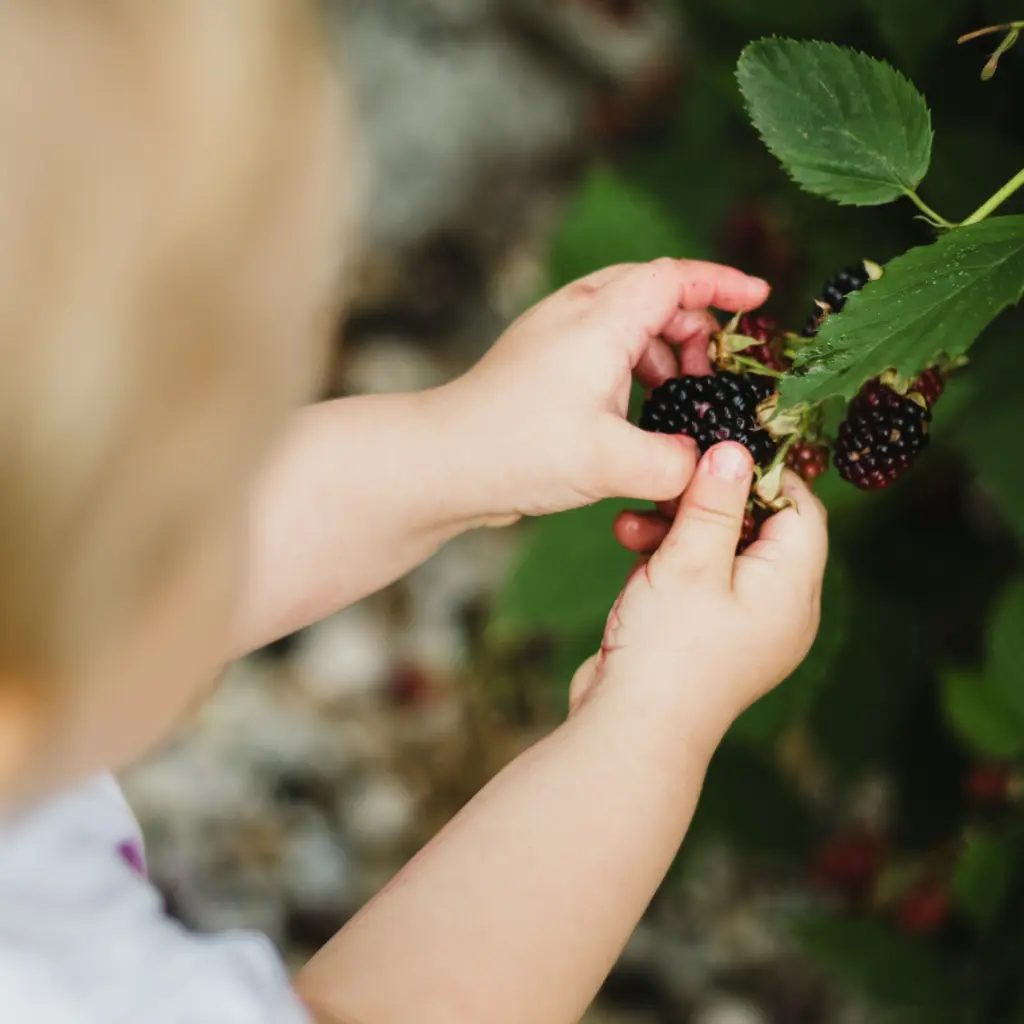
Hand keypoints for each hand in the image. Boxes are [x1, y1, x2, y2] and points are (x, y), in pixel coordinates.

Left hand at [435, 259, 769, 521]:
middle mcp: (576, 313)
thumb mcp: (613, 463)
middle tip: (716, 378)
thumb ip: (676, 463)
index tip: (760, 299)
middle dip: (696, 329)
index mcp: (600, 319)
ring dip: (664, 355)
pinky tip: (638, 417)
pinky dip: (634, 372)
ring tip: (679, 403)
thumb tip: (706, 464)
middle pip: (656, 295)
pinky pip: (605, 351)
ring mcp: (556, 336)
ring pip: (630, 325)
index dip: (723, 283)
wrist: (442, 462)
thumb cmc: (519, 450)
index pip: (676, 277)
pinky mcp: (544, 363)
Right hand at [569, 443, 827, 758]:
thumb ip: (715, 502)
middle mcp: (780, 609)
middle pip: (758, 528)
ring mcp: (744, 626)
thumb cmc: (668, 649)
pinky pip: (701, 581)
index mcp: (794, 589)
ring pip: (722, 552)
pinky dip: (671, 560)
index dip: (764, 473)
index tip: (719, 448)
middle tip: (669, 483)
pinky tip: (633, 548)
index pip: (800, 509)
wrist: (631, 730)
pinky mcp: (708, 636)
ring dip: (679, 529)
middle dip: (708, 501)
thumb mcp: (690, 562)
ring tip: (634, 523)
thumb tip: (736, 450)